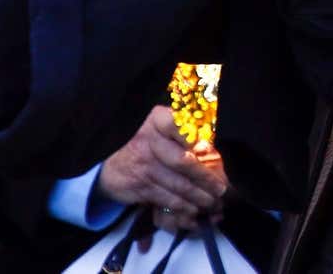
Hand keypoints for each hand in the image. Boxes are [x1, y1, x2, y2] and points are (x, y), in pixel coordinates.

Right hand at [96, 106, 227, 230]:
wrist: (111, 166)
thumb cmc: (147, 143)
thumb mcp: (161, 129)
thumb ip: (184, 133)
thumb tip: (210, 148)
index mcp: (157, 120)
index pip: (178, 124)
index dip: (195, 137)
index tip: (210, 149)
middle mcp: (149, 141)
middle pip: (184, 162)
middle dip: (206, 179)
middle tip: (221, 189)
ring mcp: (144, 165)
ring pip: (179, 185)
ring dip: (200, 198)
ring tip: (214, 203)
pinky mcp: (141, 187)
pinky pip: (168, 200)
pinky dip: (185, 208)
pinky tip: (195, 210)